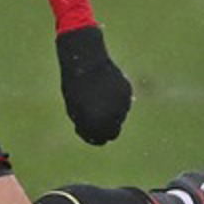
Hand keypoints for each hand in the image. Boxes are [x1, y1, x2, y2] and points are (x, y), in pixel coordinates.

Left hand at [55, 25, 132, 144]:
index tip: (88, 131)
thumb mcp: (75, 110)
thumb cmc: (76, 88)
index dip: (94, 138)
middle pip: (114, 133)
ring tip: (96, 97)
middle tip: (96, 120)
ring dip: (110, 113)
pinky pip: (123, 103)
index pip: (100, 140)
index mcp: (96, 123)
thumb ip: (87, 125)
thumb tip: (101, 136)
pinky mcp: (127, 93)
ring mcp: (122, 104)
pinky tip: (105, 89)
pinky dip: (115, 101)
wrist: (86, 63)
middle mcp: (112, 117)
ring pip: (119, 117)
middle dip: (105, 129)